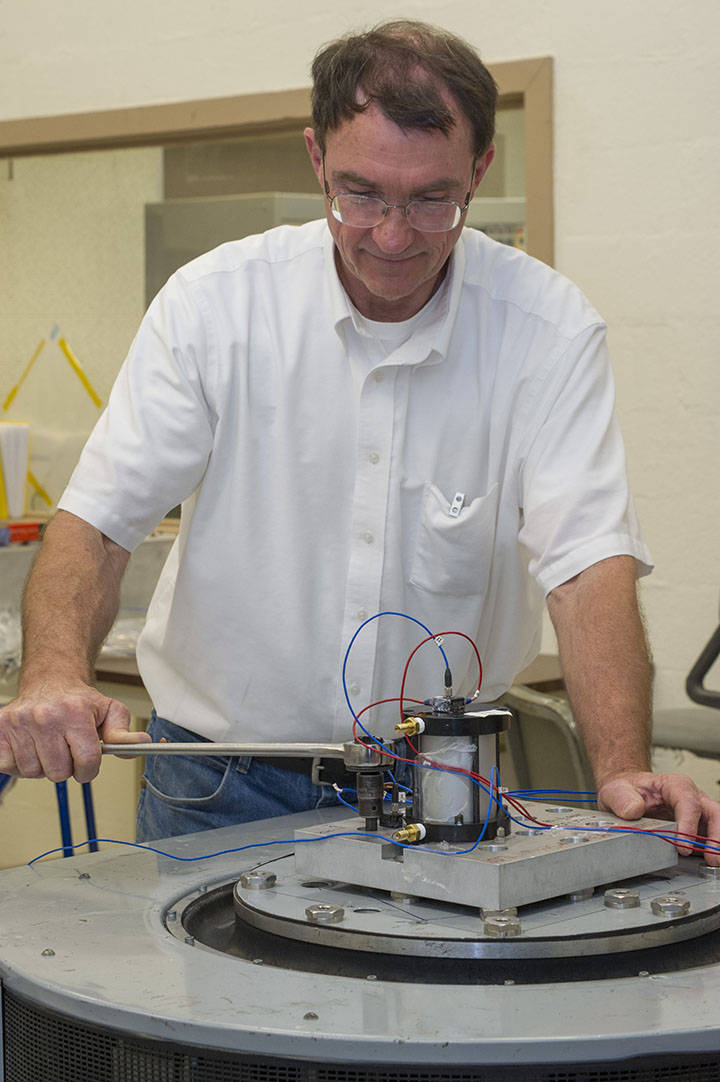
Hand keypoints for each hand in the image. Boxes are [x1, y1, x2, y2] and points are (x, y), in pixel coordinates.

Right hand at [0, 680, 150, 783]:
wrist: (50, 682)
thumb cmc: (80, 701)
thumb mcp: (110, 712)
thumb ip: (124, 734)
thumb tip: (143, 743)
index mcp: (75, 713)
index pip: (86, 763)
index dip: (89, 769)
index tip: (87, 762)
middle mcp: (44, 717)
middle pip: (58, 772)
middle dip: (66, 767)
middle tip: (66, 749)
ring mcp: (18, 723)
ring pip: (33, 772)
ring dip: (43, 766)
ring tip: (48, 746)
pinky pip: (8, 767)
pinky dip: (19, 763)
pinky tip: (29, 747)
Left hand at [597, 771, 719, 866]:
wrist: (627, 794)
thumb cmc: (626, 790)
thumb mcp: (616, 790)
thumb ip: (622, 799)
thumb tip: (634, 811)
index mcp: (674, 785)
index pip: (688, 802)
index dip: (688, 824)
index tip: (683, 845)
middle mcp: (691, 797)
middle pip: (713, 813)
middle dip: (716, 835)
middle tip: (712, 857)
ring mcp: (696, 814)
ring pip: (716, 824)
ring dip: (717, 843)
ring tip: (713, 861)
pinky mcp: (696, 828)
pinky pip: (709, 837)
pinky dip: (710, 848)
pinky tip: (707, 861)